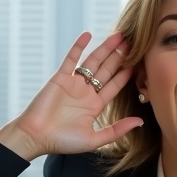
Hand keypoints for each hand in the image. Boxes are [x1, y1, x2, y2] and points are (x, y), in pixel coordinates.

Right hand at [0, 32, 142, 158]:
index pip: (114, 85)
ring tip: (118, 36)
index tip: (139, 62)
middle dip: (119, 56)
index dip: (126, 74)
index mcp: (95, 105)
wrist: (36, 137)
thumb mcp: (94, 139)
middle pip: (106, 70)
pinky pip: (71, 59)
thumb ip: (116, 130)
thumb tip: (140, 122)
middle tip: (133, 42)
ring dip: (105, 49)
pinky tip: (88, 35)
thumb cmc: (62, 141)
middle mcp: (86, 92)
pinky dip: (78, 46)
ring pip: (92, 62)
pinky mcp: (60, 78)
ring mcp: (73, 83)